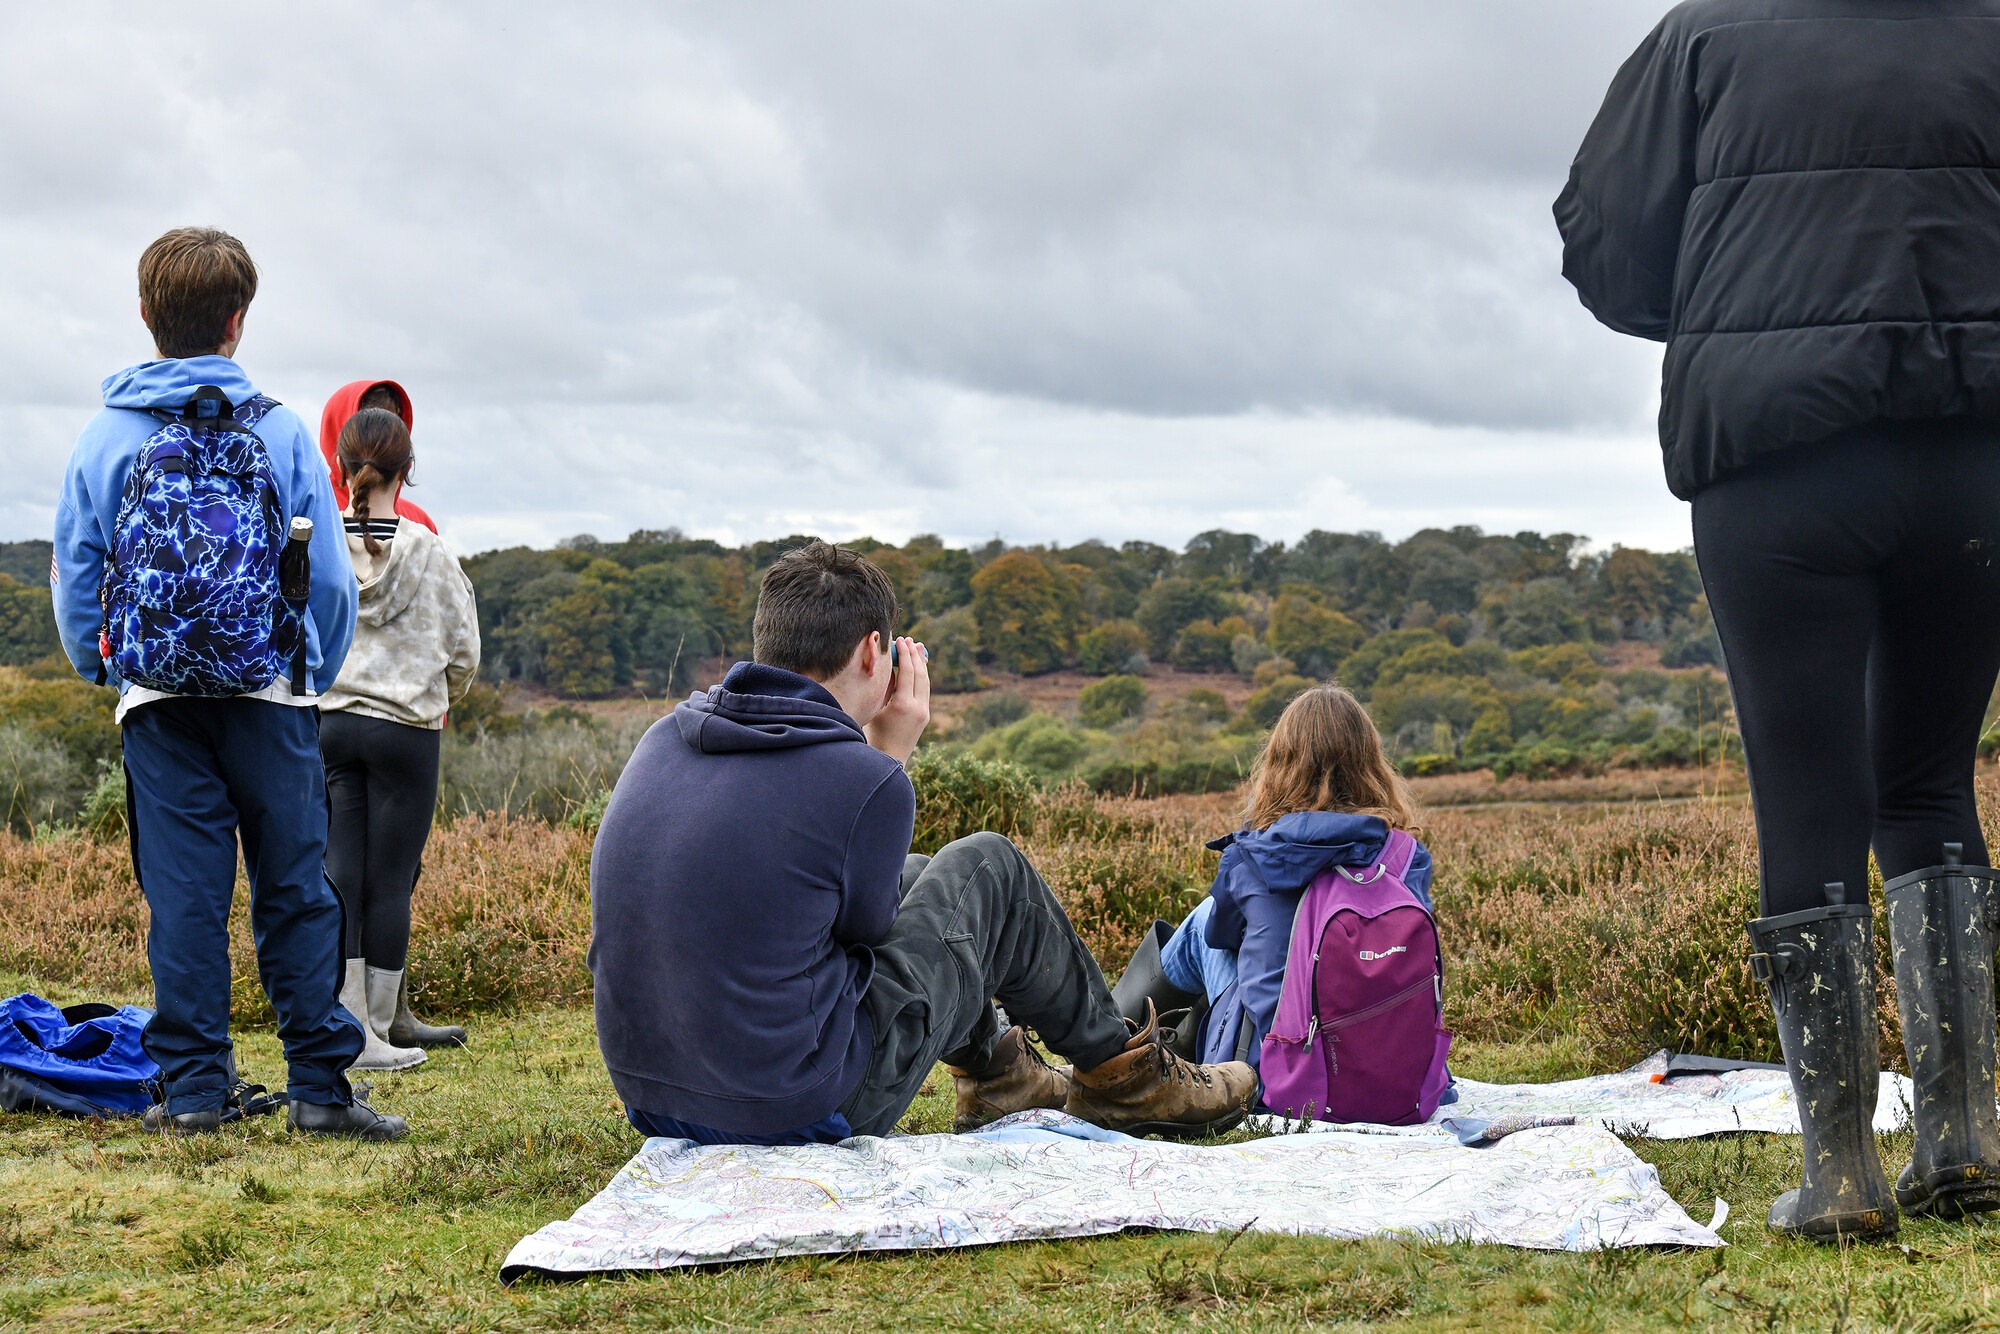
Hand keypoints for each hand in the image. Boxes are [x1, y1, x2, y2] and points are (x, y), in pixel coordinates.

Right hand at [865, 636, 929, 764]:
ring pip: (925, 682)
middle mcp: (917, 708)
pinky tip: (918, 668)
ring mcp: (923, 713)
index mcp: (902, 705)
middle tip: (909, 640)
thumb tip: (887, 664)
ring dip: (921, 664)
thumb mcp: (874, 709)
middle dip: (914, 655)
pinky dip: (921, 676)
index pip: (906, 672)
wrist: (886, 760)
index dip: (904, 654)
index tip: (900, 640)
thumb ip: (883, 688)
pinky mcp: (924, 716)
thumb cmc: (872, 735)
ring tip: (917, 648)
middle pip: (920, 674)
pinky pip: (924, 691)